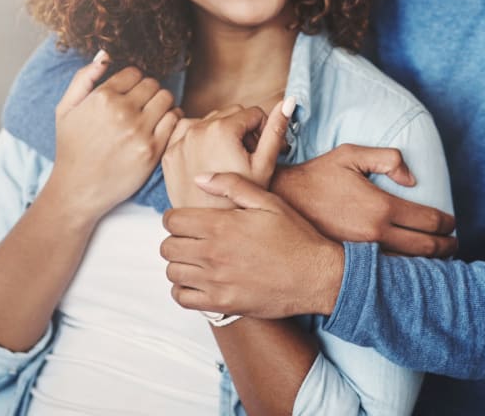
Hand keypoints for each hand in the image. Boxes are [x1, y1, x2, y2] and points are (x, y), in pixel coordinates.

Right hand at [49, 52, 178, 219]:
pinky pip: (175, 120)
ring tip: (152, 113)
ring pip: (167, 98)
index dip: (133, 81)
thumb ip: (83, 78)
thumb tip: (104, 55)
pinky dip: (172, 118)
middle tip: (142, 104)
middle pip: (153, 84)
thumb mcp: (65, 109)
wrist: (78, 189)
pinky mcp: (153, 150)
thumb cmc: (71, 148)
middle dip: (148, 91)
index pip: (134, 73)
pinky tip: (161, 124)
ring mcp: (139, 131)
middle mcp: (122, 111)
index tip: (129, 92)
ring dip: (162, 103)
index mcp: (102, 98)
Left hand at [161, 173, 343, 317]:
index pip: (172, 220)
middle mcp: (213, 254)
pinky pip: (182, 298)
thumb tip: (199, 179)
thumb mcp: (268, 201)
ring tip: (196, 257)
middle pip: (168, 246)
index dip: (176, 217)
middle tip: (192, 237)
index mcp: (221, 226)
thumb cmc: (295, 236)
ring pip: (172, 272)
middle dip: (176, 238)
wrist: (316, 276)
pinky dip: (184, 289)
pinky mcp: (221, 304)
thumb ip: (232, 185)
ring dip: (180, 263)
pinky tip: (200, 280)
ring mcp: (215, 282)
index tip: (188, 218)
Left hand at [162, 99, 292, 207]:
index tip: (265, 150)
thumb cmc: (241, 201)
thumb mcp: (264, 165)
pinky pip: (188, 133)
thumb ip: (275, 130)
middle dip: (243, 130)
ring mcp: (180, 141)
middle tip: (249, 156)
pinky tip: (210, 161)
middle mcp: (197, 129)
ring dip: (223, 133)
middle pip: (231, 113)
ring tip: (230, 160)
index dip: (264, 130)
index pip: (253, 112)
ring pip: (210, 121)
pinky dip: (201, 140)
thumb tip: (288, 101)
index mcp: (222, 129)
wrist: (210, 229)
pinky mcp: (169, 154)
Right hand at [272, 144, 456, 256]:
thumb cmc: (317, 175)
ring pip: (409, 266)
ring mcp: (363, 254)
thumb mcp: (351, 154)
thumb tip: (412, 179)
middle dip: (446, 246)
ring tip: (438, 258)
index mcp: (381, 207)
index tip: (452, 222)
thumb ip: (387, 158)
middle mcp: (376, 235)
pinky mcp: (351, 265)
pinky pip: (388, 273)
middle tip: (454, 243)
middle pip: (426, 249)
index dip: (446, 222)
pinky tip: (410, 269)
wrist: (282, 202)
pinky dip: (405, 272)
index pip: (428, 220)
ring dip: (429, 264)